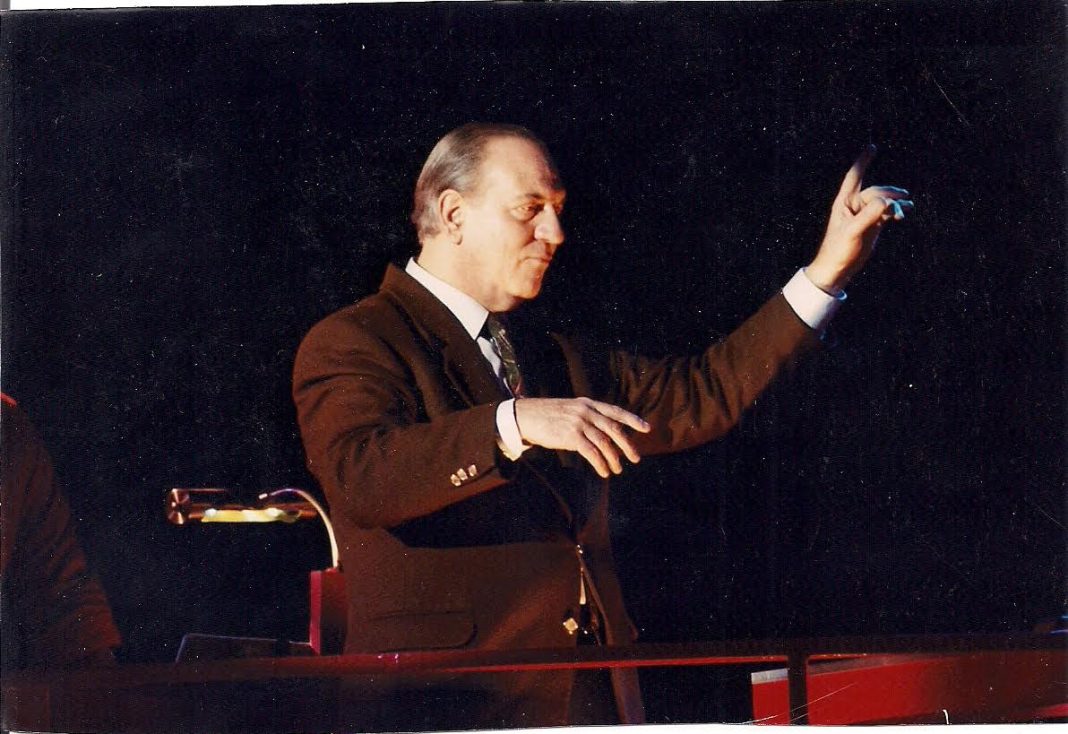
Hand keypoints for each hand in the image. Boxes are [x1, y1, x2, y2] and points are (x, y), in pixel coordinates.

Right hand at [514, 397, 650, 477]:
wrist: (526, 416)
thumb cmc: (547, 415)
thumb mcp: (571, 409)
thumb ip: (588, 416)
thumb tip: (605, 432)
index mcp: (588, 403)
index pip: (616, 411)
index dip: (633, 420)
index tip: (647, 428)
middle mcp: (587, 411)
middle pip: (614, 429)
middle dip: (627, 445)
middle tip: (635, 458)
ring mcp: (579, 423)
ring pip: (605, 443)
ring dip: (614, 459)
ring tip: (617, 469)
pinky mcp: (571, 436)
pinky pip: (592, 453)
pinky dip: (600, 464)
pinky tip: (604, 472)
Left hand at [806, 145, 913, 292]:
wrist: (838, 269)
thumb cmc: (838, 249)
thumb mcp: (853, 231)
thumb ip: (869, 215)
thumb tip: (886, 202)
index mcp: (844, 202)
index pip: (854, 177)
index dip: (863, 162)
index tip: (872, 147)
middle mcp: (854, 205)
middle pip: (876, 191)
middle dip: (890, 194)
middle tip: (903, 198)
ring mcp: (864, 214)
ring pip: (884, 202)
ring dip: (896, 203)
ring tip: (907, 208)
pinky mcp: (872, 225)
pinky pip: (887, 212)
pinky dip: (897, 211)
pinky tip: (906, 211)